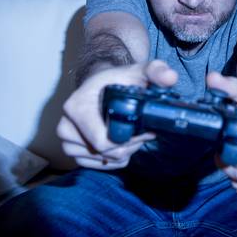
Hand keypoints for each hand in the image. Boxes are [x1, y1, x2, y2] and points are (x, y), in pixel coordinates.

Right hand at [58, 60, 176, 169]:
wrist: (101, 86)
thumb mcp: (139, 71)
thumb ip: (156, 71)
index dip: (129, 140)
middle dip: (129, 145)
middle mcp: (65, 126)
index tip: (143, 129)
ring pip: (103, 160)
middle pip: (104, 153)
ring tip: (130, 133)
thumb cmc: (118, 80)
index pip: (103, 141)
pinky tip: (122, 142)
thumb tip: (170, 77)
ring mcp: (68, 142)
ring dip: (123, 152)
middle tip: (141, 132)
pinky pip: (99, 166)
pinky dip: (115, 158)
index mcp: (76, 107)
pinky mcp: (73, 153)